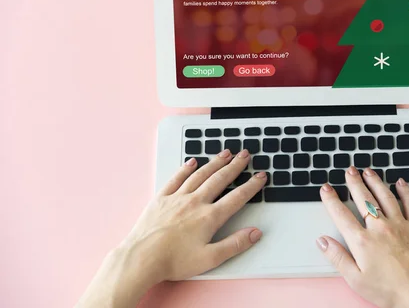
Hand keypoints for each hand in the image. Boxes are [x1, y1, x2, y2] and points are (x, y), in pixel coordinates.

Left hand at [77, 149, 266, 307]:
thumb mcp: (210, 259)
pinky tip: (192, 162)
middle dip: (235, 166)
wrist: (141, 259)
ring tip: (225, 153)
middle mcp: (195, 202)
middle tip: (245, 155)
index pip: (237, 197)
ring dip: (215, 162)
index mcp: (209, 217)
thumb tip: (254, 233)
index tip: (260, 177)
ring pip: (200, 174)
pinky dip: (186, 169)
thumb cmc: (173, 261)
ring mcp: (177, 198)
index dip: (251, 186)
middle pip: (220, 179)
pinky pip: (176, 178)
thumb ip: (234, 244)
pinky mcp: (161, 198)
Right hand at [317, 167, 408, 307]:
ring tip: (368, 171)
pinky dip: (404, 191)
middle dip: (354, 183)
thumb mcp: (356, 279)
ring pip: (384, 196)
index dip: (331, 200)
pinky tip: (400, 182)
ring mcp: (399, 225)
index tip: (326, 189)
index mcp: (362, 241)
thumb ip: (337, 257)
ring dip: (375, 181)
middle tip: (349, 171)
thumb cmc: (391, 291)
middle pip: (363, 199)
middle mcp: (380, 228)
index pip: (341, 214)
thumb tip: (322, 242)